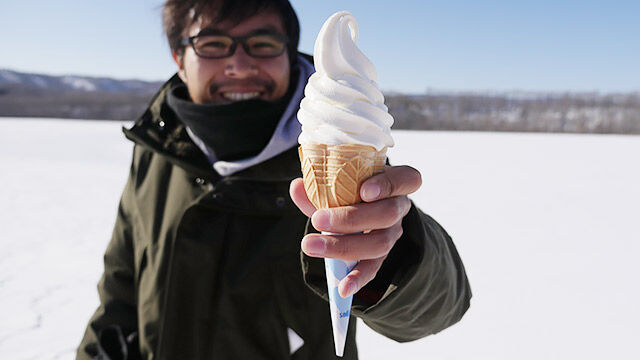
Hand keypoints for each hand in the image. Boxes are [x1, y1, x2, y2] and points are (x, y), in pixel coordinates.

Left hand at [289, 165, 421, 297]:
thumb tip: (298, 186)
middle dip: (351, 218)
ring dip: (343, 246)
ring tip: (311, 245)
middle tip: (318, 220)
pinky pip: (372, 268)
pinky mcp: (381, 256)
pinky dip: (357, 278)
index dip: (388, 185)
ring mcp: (392, 234)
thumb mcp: (339, 182)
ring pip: (379, 244)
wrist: (358, 209)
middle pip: (387, 214)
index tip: (364, 191)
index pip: (406, 180)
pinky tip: (342, 288)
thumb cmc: (351, 189)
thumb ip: (320, 185)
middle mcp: (399, 208)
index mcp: (396, 183)